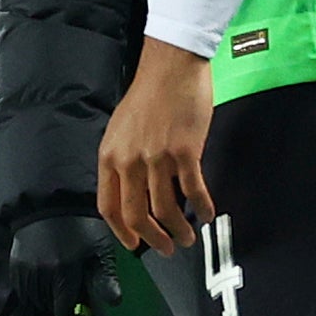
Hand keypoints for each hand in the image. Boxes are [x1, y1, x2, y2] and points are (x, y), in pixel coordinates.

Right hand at [8, 210, 123, 315]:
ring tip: (56, 278)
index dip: (72, 311)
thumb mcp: (101, 249)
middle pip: (49, 307)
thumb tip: (115, 302)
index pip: (64, 311)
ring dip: (46, 296)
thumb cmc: (83, 227)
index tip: (77, 302)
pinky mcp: (15, 265)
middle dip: (59, 301)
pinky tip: (43, 274)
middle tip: (68, 285)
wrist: (54, 203)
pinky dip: (32, 288)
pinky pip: (22, 290)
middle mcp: (43, 272)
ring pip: (35, 300)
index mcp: (66, 270)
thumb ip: (106, 279)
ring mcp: (26, 269)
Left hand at [97, 39, 218, 252]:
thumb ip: (123, 159)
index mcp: (110, 156)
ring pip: (165, 209)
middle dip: (152, 240)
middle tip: (165, 250)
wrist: (171, 65)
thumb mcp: (122, 129)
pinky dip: (202, 207)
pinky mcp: (185, 152)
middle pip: (136, 215)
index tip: (134, 244)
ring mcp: (157, 157)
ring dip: (178, 230)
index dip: (121, 231)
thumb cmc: (149, 94)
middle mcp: (129, 160)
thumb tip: (135, 190)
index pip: (108, 206)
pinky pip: (193, 190)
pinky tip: (207, 214)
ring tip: (188, 238)